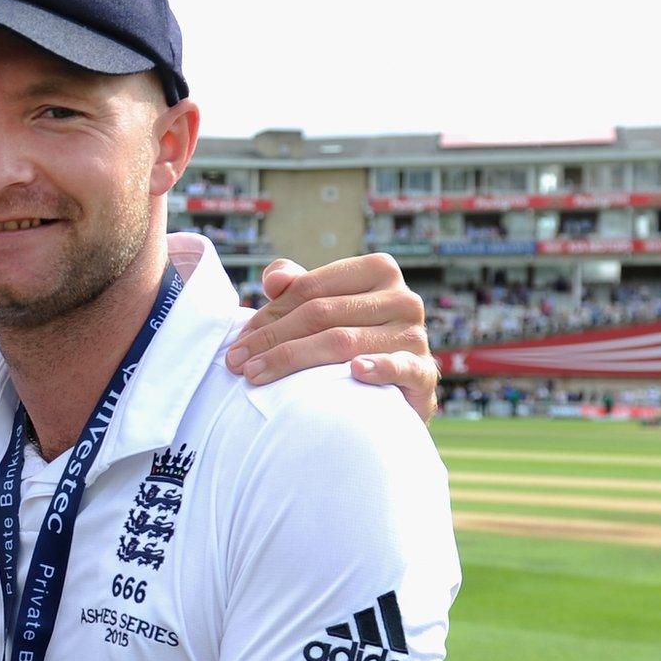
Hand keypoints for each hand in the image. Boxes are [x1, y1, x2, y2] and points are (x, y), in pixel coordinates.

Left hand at [227, 253, 437, 420]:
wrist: (391, 390)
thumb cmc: (348, 338)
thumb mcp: (321, 304)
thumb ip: (296, 285)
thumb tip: (275, 279)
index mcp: (378, 270)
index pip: (309, 289)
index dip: (268, 315)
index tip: (238, 341)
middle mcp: (402, 298)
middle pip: (320, 315)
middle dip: (271, 340)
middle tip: (236, 363)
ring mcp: (415, 335)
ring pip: (342, 342)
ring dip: (293, 360)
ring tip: (256, 376)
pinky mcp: (424, 372)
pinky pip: (400, 367)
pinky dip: (378, 368)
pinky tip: (354, 372)